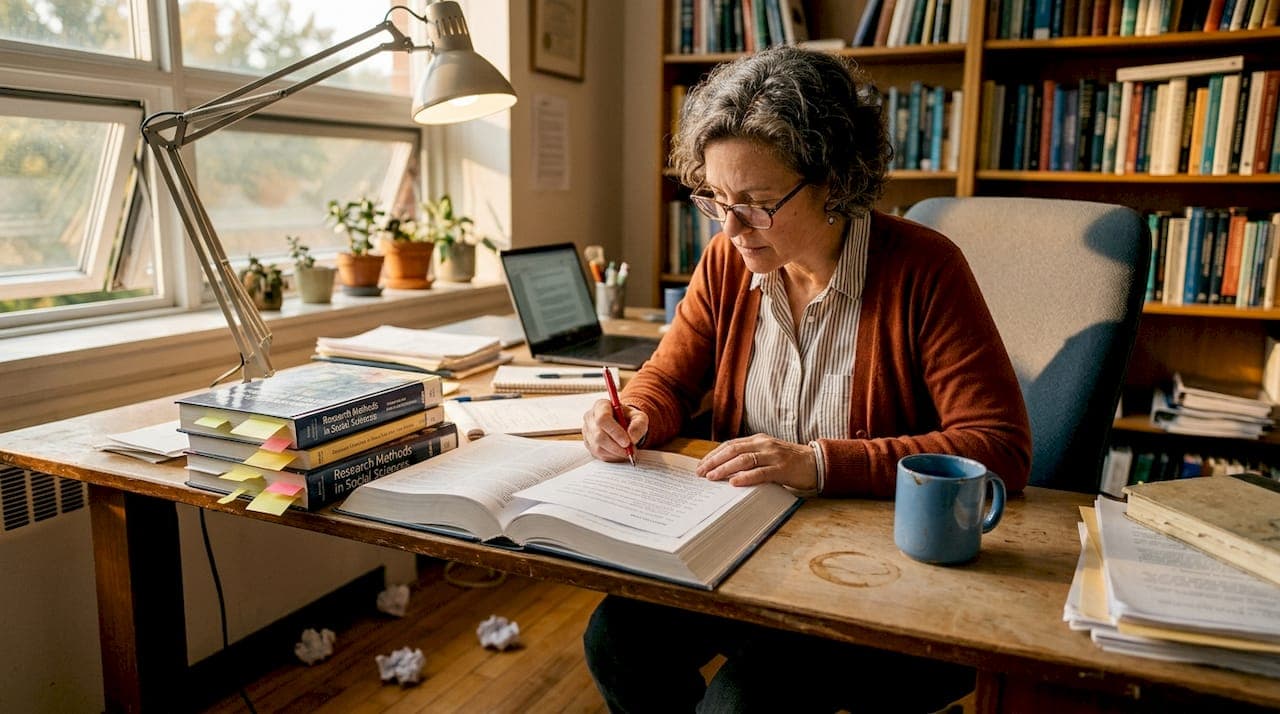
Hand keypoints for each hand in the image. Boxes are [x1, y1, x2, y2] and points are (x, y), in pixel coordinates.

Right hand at [583, 399, 648, 461]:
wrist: (622, 423)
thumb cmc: (628, 418)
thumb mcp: (639, 417)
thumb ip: (638, 425)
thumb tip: (632, 438)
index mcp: (601, 406)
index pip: (603, 419)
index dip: (615, 432)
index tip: (627, 442)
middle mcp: (590, 417)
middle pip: (599, 436)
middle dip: (616, 446)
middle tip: (630, 450)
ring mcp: (587, 431)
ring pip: (598, 447)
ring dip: (615, 453)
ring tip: (627, 451)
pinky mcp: (588, 444)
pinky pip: (598, 454)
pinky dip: (612, 456)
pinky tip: (619, 452)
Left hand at [696, 434, 816, 489]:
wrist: (817, 463)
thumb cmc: (789, 462)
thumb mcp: (768, 455)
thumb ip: (751, 458)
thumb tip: (725, 470)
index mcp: (758, 440)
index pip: (730, 445)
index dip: (714, 455)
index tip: (701, 465)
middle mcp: (764, 444)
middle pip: (733, 450)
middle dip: (714, 461)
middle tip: (701, 472)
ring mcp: (773, 455)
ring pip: (744, 459)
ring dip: (725, 468)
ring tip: (712, 477)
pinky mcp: (782, 468)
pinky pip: (760, 472)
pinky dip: (746, 477)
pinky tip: (734, 482)